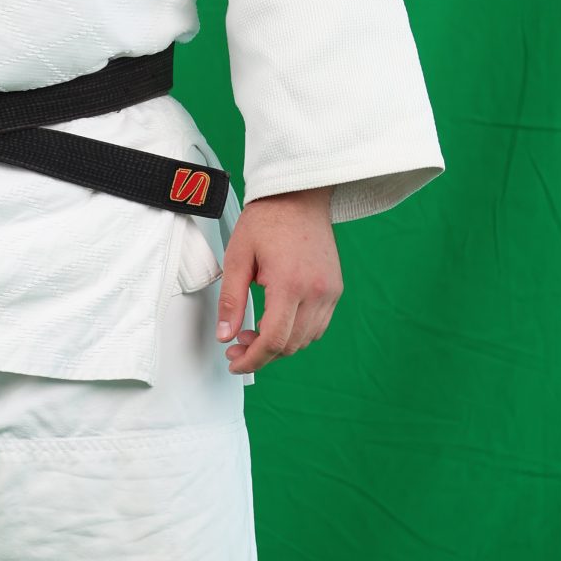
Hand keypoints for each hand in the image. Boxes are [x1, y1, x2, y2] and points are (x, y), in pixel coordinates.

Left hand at [215, 185, 341, 375]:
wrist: (298, 197)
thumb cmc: (267, 221)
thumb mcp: (238, 258)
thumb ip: (231, 300)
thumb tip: (225, 335)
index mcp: (289, 284)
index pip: (273, 339)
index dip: (252, 359)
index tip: (235, 363)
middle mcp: (316, 292)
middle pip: (290, 345)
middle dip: (261, 354)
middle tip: (237, 346)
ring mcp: (330, 292)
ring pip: (306, 340)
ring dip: (279, 345)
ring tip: (253, 332)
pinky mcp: (335, 289)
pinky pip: (318, 326)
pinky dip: (297, 333)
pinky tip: (277, 322)